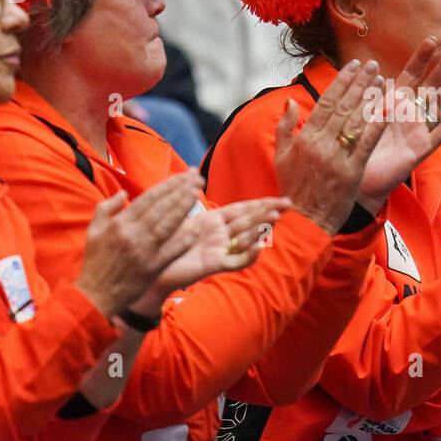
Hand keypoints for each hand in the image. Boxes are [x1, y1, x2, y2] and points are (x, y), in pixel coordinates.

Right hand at [76, 169, 204, 316]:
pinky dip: (184, 238)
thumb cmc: (96, 262)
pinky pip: (172, 250)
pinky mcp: (153, 267)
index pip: (149, 198)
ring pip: (169, 224)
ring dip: (185, 207)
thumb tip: (123, 194)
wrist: (95, 295)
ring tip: (197, 193)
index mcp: (120, 223)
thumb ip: (106, 208)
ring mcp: (145, 251)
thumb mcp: (93, 231)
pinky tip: (196, 227)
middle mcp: (133, 234)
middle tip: (197, 178)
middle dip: (181, 190)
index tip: (183, 175)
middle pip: (162, 207)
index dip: (168, 185)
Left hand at [139, 196, 291, 310]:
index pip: (243, 209)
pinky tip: (258, 247)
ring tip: (275, 218)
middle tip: (289, 204)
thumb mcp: (179, 216)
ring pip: (246, 238)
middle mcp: (220, 236)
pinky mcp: (213, 265)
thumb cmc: (163, 244)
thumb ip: (189, 197)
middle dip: (269, 212)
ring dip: (261, 228)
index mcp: (213, 222)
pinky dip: (248, 255)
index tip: (283, 200)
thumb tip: (194, 171)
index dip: (262, 203)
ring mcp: (219, 250)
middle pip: (249, 221)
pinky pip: (235, 261)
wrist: (151, 270)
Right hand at [274, 60, 386, 232]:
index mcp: (304, 138)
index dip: (341, 82)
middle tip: (372, 65)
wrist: (304, 221)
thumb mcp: (281, 157)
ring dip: (370, 97)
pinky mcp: (351, 172)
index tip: (354, 65)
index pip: (326, 102)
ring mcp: (336, 158)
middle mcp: (320, 144)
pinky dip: (377, 125)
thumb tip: (291, 102)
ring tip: (381, 79)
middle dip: (359, 83)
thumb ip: (285, 127)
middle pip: (343, 106)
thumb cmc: (294, 189)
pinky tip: (388, 109)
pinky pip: (366, 144)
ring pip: (355, 120)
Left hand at [357, 38, 440, 213]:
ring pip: (437, 105)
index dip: (421, 58)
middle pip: (430, 86)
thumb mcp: (362, 113)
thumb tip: (374, 68)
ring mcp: (418, 130)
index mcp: (394, 103)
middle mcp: (410, 113)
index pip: (411, 75)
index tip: (432, 39)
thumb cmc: (358, 144)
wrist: (355, 176)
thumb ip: (371, 94)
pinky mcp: (421, 149)